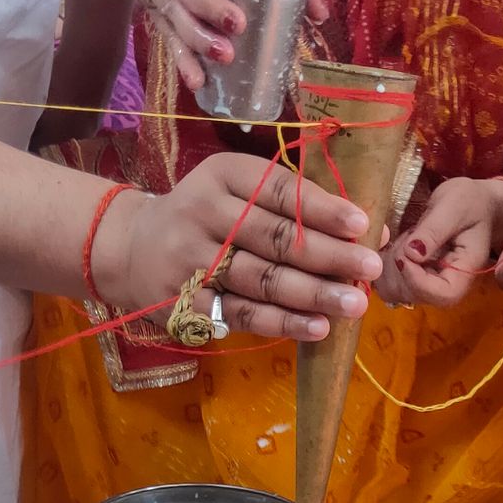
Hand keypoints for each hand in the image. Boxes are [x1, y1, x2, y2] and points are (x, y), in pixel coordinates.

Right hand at [93, 152, 383, 342]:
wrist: (132, 247)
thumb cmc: (208, 215)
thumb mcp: (237, 189)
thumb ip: (293, 203)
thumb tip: (367, 228)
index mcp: (223, 174)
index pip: (277, 190)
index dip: (320, 208)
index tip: (361, 224)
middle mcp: (202, 212)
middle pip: (274, 238)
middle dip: (328, 255)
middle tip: (370, 269)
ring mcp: (190, 260)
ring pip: (260, 280)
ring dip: (312, 294)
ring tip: (354, 304)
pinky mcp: (184, 303)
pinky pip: (241, 314)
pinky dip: (282, 323)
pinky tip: (317, 327)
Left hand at [377, 176, 502, 306]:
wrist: (474, 204)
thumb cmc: (471, 202)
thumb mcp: (455, 206)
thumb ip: (434, 230)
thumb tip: (411, 254)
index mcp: (464, 271)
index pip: (442, 295)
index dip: (417, 280)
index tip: (406, 250)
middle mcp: (445, 285)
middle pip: (413, 295)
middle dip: (399, 266)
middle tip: (409, 235)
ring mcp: (427, 284)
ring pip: (394, 291)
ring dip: (389, 263)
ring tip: (406, 238)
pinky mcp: (411, 278)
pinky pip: (387, 282)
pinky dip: (383, 262)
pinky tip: (396, 243)